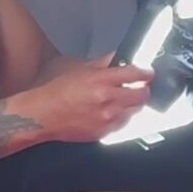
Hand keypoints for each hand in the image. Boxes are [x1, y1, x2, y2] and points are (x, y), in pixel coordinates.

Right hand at [17, 54, 153, 143]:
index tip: (148, 73)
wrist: (44, 116)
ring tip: (120, 100)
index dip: (146, 73)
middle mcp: (107, 100)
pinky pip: (123, 123)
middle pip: (142, 95)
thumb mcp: (81, 71)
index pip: (135, 74)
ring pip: (135, 111)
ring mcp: (107, 119)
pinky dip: (122, 117)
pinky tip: (110, 112)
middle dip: (142, 89)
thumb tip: (120, 58)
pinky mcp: (104, 133)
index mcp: (101, 81)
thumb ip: (104, 63)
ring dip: (132, 104)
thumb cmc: (58, 92)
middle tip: (138, 86)